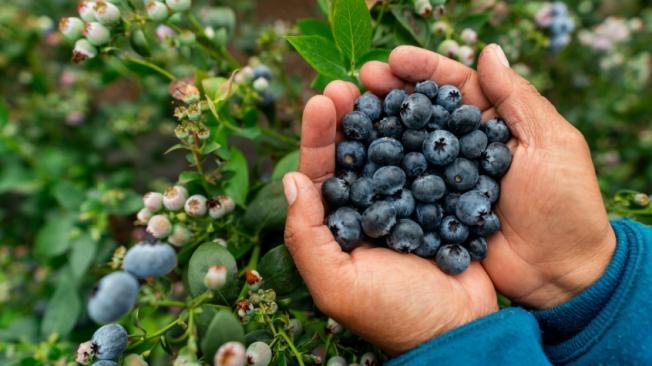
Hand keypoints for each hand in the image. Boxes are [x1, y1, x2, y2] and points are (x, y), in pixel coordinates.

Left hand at [282, 81, 496, 354]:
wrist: (460, 332)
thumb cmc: (395, 314)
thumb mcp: (338, 284)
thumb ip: (306, 236)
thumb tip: (292, 180)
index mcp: (337, 227)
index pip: (321, 174)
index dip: (319, 137)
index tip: (321, 100)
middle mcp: (367, 210)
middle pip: (354, 154)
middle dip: (347, 117)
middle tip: (346, 83)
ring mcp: (404, 203)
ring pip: (389, 151)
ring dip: (383, 118)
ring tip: (382, 85)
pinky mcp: (439, 201)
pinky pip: (428, 162)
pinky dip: (424, 135)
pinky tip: (422, 109)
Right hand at [359, 44, 615, 308]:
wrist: (558, 273)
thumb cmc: (565, 205)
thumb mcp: (551, 143)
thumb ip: (517, 98)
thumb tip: (489, 50)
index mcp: (493, 123)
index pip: (454, 86)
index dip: (423, 70)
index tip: (392, 60)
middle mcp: (464, 147)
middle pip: (422, 111)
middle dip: (391, 93)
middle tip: (360, 82)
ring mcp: (445, 180)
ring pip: (406, 145)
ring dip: (378, 127)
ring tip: (348, 113)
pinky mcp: (433, 211)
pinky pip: (403, 187)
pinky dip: (380, 173)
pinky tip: (356, 161)